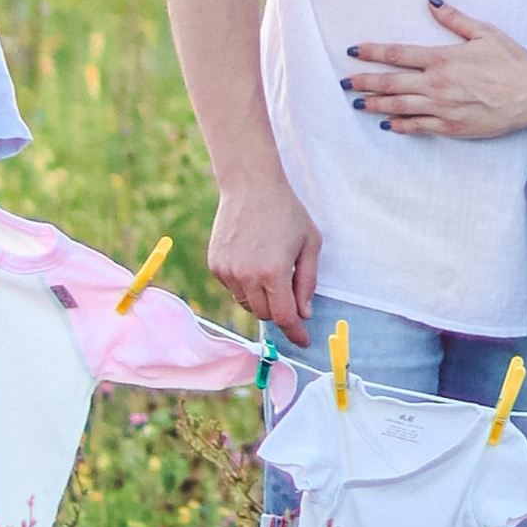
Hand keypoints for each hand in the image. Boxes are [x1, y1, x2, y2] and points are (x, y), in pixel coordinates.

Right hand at [206, 173, 321, 340]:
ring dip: (262, 299)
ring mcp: (228, 272)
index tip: (303, 341)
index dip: (295, 333)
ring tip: (271, 269)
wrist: (250, 185)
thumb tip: (304, 313)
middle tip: (290, 290)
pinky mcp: (216, 265)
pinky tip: (253, 260)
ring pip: (248, 304)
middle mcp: (248, 276)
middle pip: (266, 314)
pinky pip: (234, 290)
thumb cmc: (286, 212)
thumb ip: (308, 282)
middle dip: (281, 310)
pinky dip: (246, 285)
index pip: (285, 317)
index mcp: (275, 272)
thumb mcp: (310, 244)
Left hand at [341, 1, 526, 139]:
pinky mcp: (450, 127)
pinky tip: (387, 124)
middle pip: (391, 83)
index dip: (372, 53)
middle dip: (364, 82)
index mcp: (441, 58)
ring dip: (375, 105)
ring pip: (399, 106)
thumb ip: (454, 19)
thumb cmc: (510, 61)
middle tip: (344, 83)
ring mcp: (441, 108)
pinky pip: (418, 127)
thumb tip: (431, 2)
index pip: (397, 54)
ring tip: (357, 104)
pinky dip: (400, 125)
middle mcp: (436, 84)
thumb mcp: (483, 32)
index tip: (352, 52)